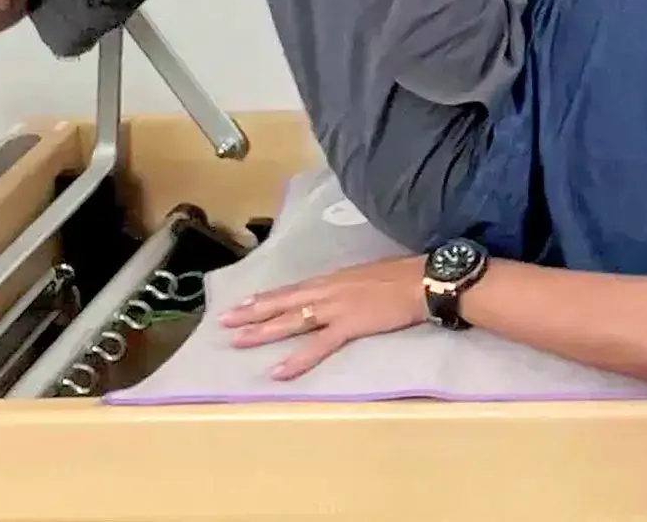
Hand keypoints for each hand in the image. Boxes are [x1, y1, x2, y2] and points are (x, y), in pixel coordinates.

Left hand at [217, 257, 428, 379]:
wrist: (422, 280)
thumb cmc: (400, 276)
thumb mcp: (365, 275)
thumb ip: (346, 286)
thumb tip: (336, 295)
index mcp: (331, 279)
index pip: (291, 290)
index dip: (266, 298)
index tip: (243, 303)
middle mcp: (326, 291)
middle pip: (282, 303)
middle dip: (251, 312)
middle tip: (224, 320)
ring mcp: (335, 308)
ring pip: (290, 321)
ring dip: (262, 331)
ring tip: (237, 340)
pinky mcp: (349, 325)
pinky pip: (317, 346)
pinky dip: (296, 359)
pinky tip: (277, 371)